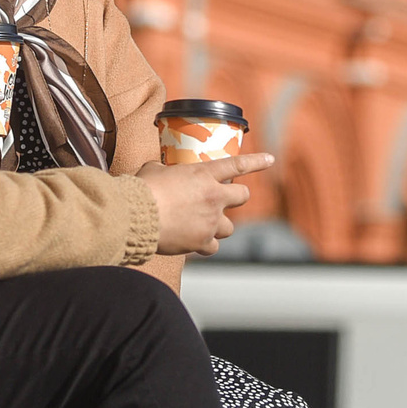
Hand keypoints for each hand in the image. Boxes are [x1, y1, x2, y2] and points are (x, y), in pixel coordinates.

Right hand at [138, 151, 272, 255]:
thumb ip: (165, 171)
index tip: (270, 160)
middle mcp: (213, 196)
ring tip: (202, 225)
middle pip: (242, 197)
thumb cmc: (142, 190)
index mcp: (203, 174)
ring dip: (219, 226)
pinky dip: (205, 245)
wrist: (136, 216)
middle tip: (225, 201)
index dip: (256, 162)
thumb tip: (160, 172)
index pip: (237, 165)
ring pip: (230, 227)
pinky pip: (212, 247)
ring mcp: (210, 221)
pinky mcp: (202, 241)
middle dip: (238, 198)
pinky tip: (193, 242)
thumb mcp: (154, 170)